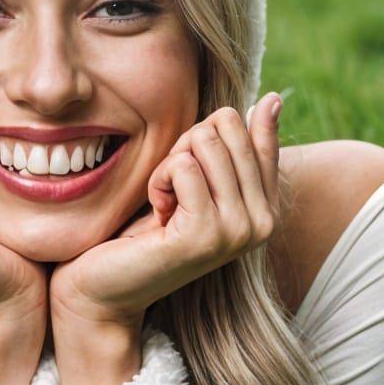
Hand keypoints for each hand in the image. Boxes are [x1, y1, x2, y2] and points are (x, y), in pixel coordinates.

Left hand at [47, 94, 283, 328]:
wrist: (108, 286)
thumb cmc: (149, 229)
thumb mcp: (200, 181)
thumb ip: (235, 147)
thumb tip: (274, 99)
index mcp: (268, 208)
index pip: (258, 133)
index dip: (209, 136)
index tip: (190, 174)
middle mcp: (264, 223)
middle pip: (226, 127)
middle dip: (186, 146)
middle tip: (173, 190)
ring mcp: (239, 232)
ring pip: (205, 142)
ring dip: (170, 165)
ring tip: (165, 204)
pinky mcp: (206, 235)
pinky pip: (182, 167)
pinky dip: (159, 181)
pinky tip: (157, 213)